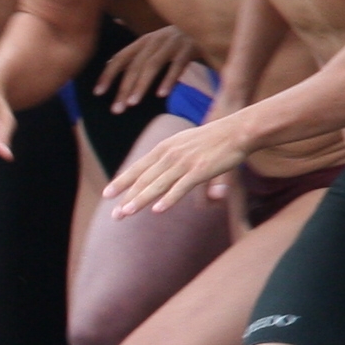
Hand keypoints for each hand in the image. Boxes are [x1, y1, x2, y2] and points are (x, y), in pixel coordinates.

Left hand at [95, 22, 196, 110]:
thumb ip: (135, 54)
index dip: (108, 74)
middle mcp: (156, 39)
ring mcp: (173, 42)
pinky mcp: (191, 47)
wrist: (211, 24)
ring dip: (141, 85)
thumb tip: (108, 63)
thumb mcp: (155, 44)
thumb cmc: (179, 41)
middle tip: (116, 109)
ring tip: (132, 103)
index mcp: (145, 40)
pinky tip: (161, 94)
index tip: (97, 92)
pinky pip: (177, 65)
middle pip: (135, 65)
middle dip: (124, 87)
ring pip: (152, 65)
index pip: (121, 57)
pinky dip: (169, 79)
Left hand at [104, 114, 253, 213]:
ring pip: (157, 184)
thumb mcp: (183, 142)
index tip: (107, 194)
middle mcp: (170, 155)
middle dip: (126, 197)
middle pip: (143, 179)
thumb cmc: (212, 139)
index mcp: (164, 148)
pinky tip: (157, 210)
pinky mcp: (200, 170)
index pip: (138, 167)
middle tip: (114, 214)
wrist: (237, 130)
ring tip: (126, 213)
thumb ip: (169, 157)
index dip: (122, 181)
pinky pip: (180, 187)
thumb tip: (160, 171)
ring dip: (140, 200)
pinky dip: (168, 199)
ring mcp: (184, 163)